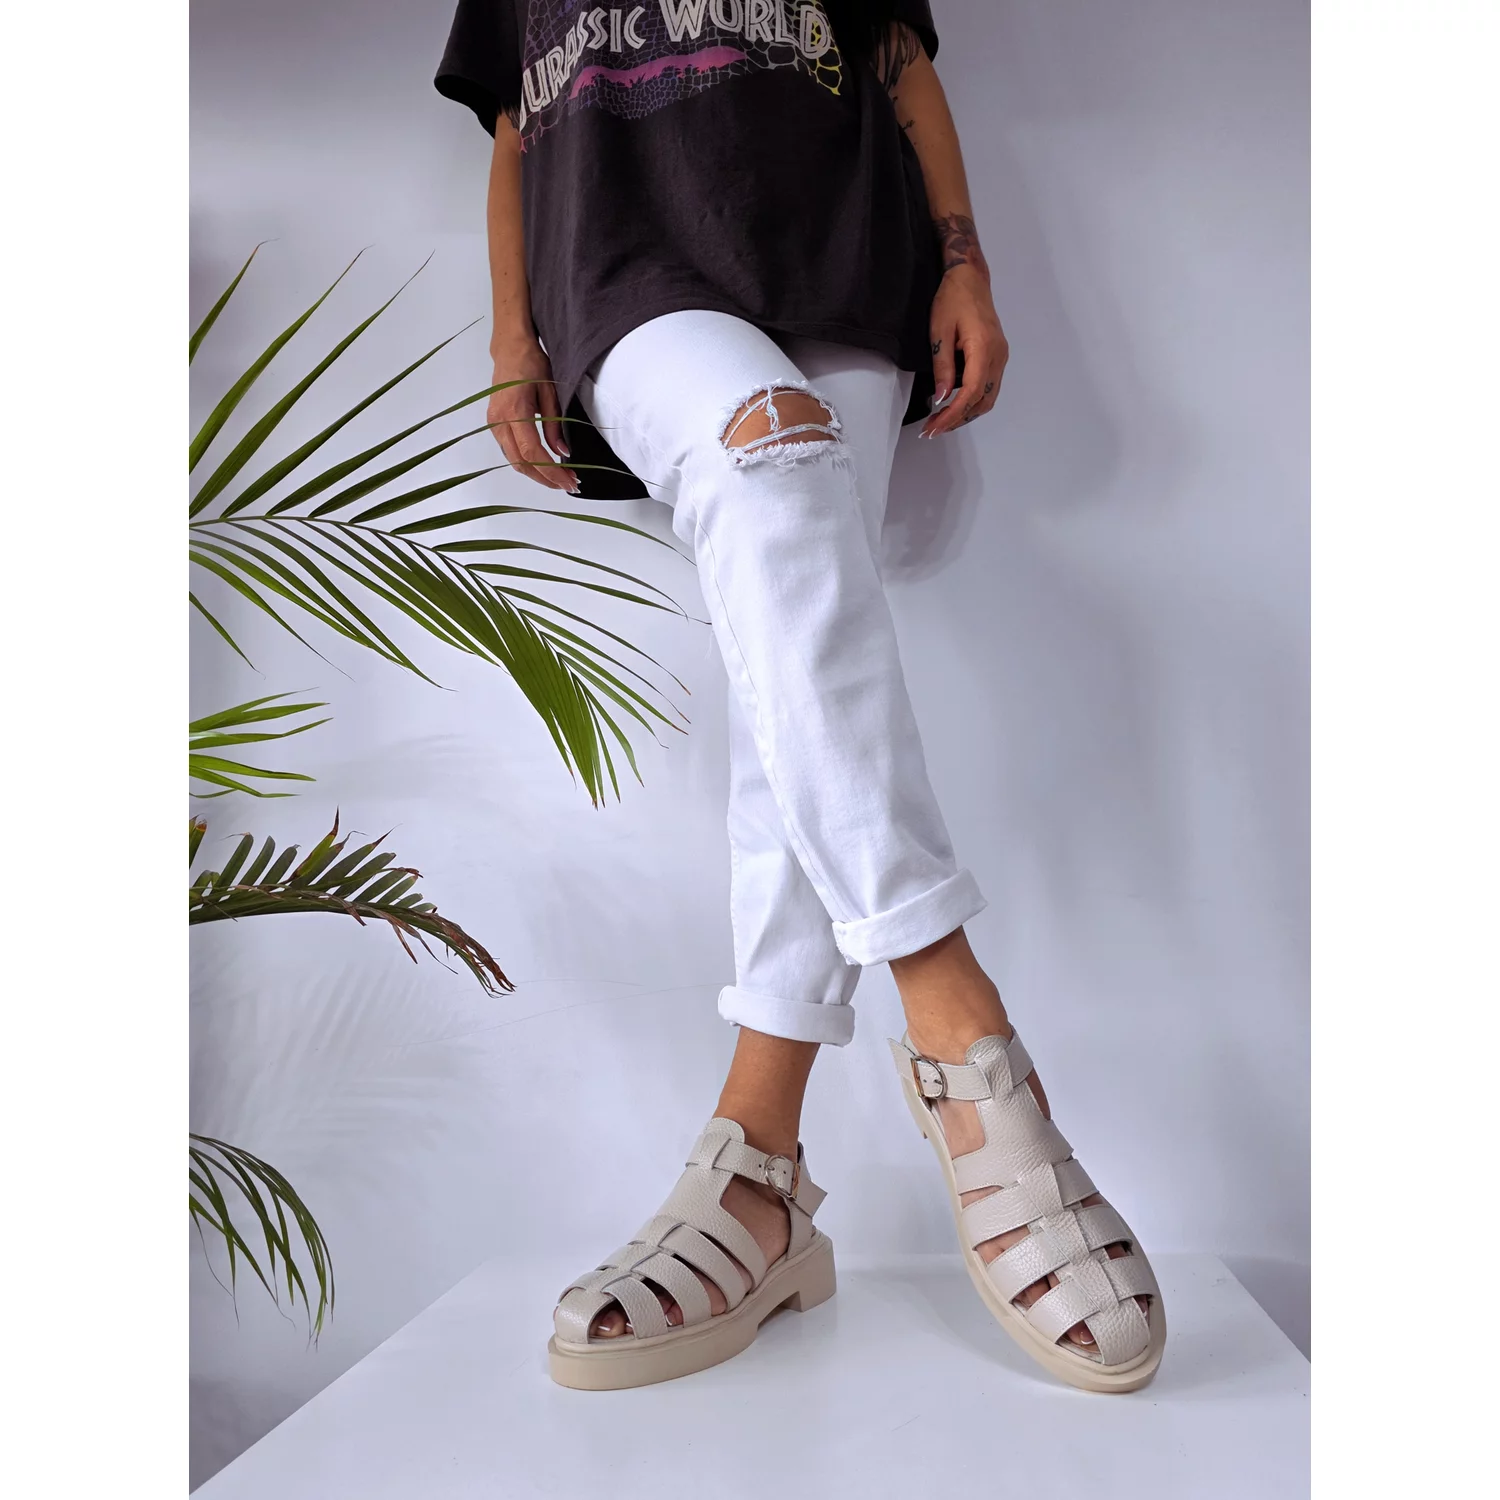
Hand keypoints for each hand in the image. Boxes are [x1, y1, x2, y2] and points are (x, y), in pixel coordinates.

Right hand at [487, 335, 578, 491]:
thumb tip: (563, 452)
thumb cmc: (532, 364)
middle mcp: (499, 421)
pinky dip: (528, 463)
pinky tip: (544, 466)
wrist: (510, 349)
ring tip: (560, 479)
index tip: (569, 480)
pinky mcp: (494, 425)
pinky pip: (510, 452)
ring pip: (514, 461)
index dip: (552, 471)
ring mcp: (493, 424)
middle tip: (569, 484)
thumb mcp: (550, 392)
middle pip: (521, 463)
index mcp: (514, 411)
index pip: (533, 452)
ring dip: (537, 474)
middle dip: (546, 479)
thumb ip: (555, 425)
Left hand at [921, 264, 1008, 438]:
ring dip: (966, 413)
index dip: (952, 415)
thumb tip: (942, 398)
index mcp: (984, 349)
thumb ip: (942, 366)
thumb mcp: (939, 331)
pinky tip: (954, 404)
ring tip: (941, 421)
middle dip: (958, 419)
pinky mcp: (998, 356)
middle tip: (932, 429)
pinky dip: (972, 401)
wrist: (970, 279)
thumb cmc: (952, 299)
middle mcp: (998, 356)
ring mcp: (1001, 357)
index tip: (934, 427)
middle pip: (982, 401)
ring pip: (988, 398)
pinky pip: (988, 387)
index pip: (971, 394)